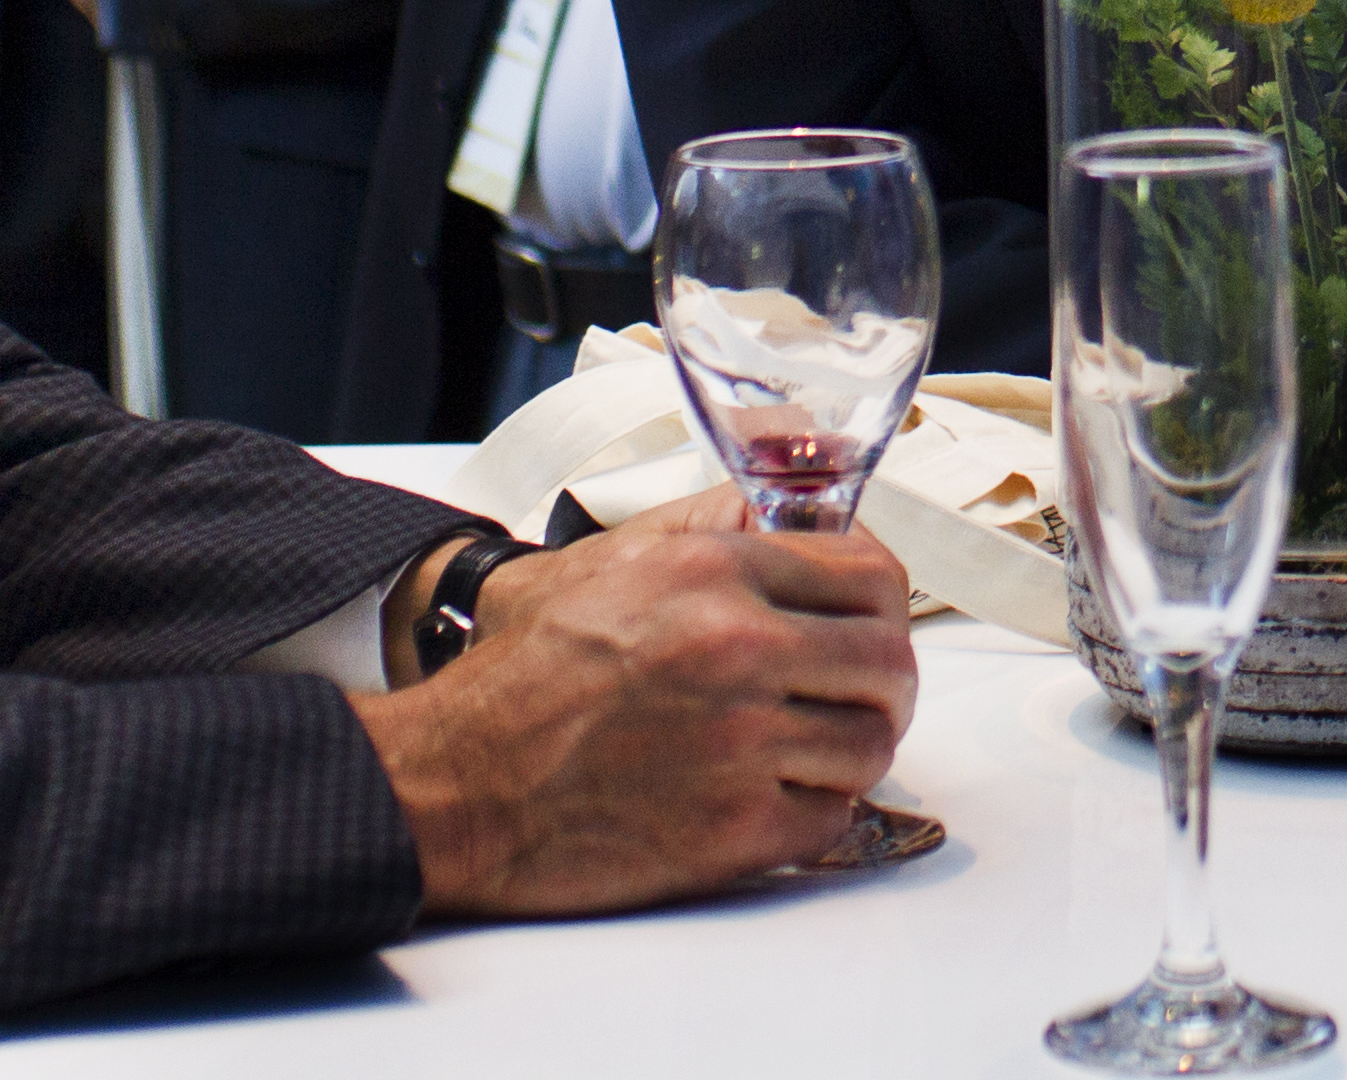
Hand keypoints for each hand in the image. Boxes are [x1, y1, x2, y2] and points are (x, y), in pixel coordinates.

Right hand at [353, 520, 918, 916]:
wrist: (457, 785)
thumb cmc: (517, 678)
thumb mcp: (602, 561)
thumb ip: (705, 530)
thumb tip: (788, 517)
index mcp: (712, 573)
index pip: (868, 572)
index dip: (877, 599)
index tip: (864, 618)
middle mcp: (739, 649)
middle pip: (888, 660)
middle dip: (881, 679)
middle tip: (856, 692)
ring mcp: (742, 743)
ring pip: (872, 742)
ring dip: (853, 746)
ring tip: (815, 744)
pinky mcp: (734, 829)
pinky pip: (834, 815)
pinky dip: (818, 809)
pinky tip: (779, 793)